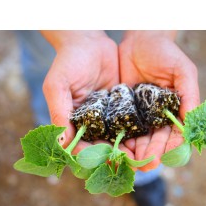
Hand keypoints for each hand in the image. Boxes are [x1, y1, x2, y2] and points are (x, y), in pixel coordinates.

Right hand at [41, 31, 133, 157]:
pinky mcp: (121, 107)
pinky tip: (147, 139)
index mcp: (72, 121)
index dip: (92, 155)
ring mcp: (106, 116)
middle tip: (130, 164)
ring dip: (127, 149)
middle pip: (101, 146)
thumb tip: (62, 143)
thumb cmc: (68, 61)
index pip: (80, 145)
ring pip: (116, 138)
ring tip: (142, 156)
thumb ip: (59, 112)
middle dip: (114, 156)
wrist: (90, 41)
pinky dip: (136, 132)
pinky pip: (128, 123)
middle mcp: (89, 122)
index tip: (106, 160)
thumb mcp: (58, 85)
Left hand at [119, 30, 199, 170]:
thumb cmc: (166, 53)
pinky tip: (116, 146)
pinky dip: (120, 138)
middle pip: (156, 141)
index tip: (161, 157)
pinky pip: (122, 127)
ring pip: (139, 138)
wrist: (140, 39)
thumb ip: (190, 96)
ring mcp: (140, 114)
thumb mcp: (183, 71)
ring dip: (134, 152)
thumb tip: (192, 123)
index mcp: (175, 111)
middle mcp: (158, 116)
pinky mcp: (123, 109)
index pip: (174, 135)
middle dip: (150, 154)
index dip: (168, 148)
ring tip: (128, 161)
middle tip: (142, 165)